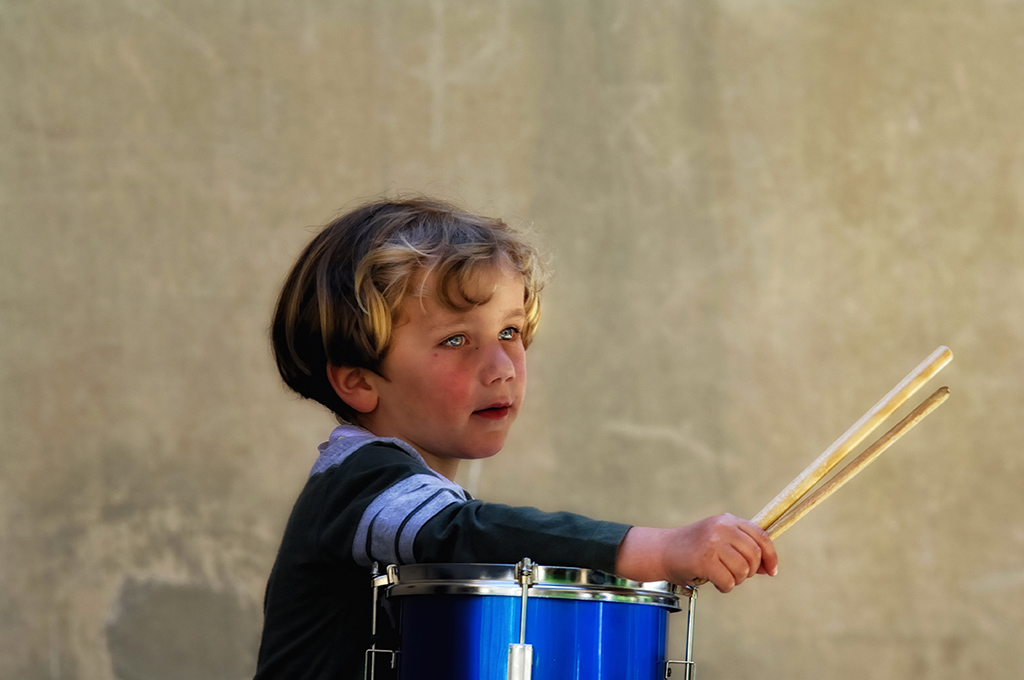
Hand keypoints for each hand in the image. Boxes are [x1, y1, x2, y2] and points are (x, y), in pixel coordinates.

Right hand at [616, 514, 777, 592]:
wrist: (662, 551)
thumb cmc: (693, 548)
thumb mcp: (719, 540)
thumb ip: (743, 549)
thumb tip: (769, 568)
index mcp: (727, 520)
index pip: (761, 536)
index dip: (771, 555)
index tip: (771, 570)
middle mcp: (721, 528)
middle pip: (754, 555)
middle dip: (749, 571)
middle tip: (736, 575)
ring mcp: (712, 543)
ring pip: (743, 570)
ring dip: (736, 580)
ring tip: (722, 576)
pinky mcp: (704, 560)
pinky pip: (728, 581)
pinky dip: (724, 587)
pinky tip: (714, 581)